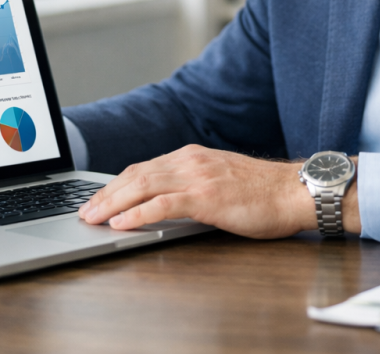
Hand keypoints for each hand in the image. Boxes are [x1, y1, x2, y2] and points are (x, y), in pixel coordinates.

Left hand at [78, 145, 359, 237]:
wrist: (294, 191)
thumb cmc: (264, 192)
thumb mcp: (222, 180)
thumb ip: (194, 185)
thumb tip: (167, 202)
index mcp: (193, 156)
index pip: (144, 168)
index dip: (117, 184)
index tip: (98, 199)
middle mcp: (190, 160)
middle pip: (136, 175)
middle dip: (106, 194)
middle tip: (85, 212)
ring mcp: (197, 177)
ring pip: (143, 186)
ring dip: (113, 204)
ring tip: (93, 218)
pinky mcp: (206, 197)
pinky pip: (163, 204)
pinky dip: (137, 213)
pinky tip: (122, 223)